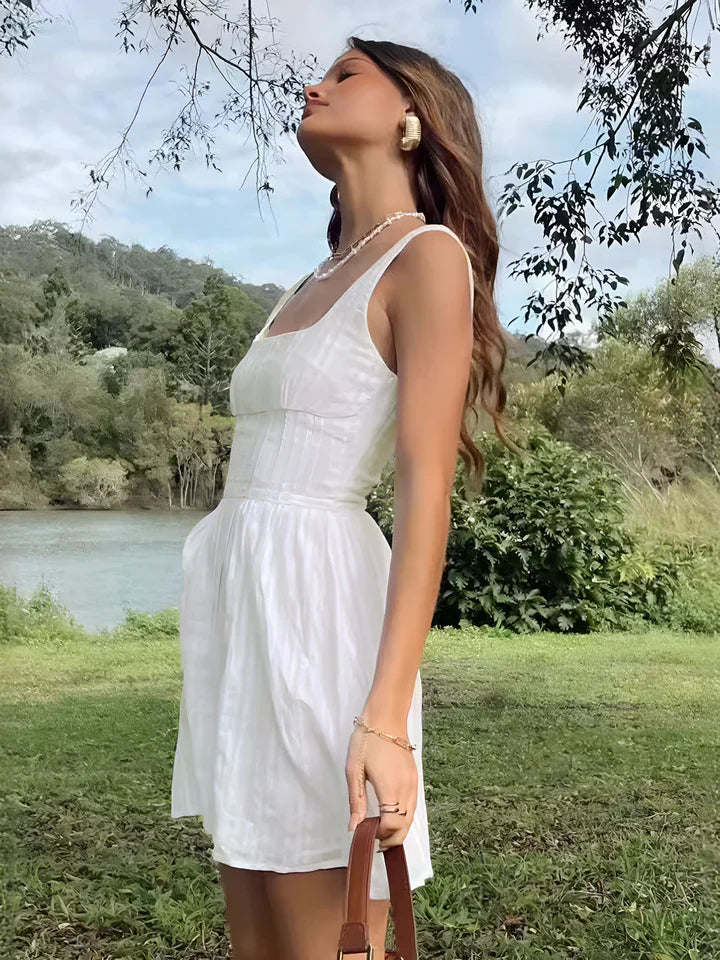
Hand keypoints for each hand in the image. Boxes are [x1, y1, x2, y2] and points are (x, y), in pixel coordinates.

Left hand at [345, 721, 417, 851]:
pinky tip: (390, 815)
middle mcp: (407, 789)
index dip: (380, 835)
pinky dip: (404, 817)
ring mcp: (414, 784)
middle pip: (405, 826)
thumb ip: (356, 801)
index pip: (392, 825)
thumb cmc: (366, 741)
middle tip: (374, 840)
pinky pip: (413, 806)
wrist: (386, 718)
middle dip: (391, 839)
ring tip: (381, 831)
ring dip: (398, 829)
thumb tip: (354, 828)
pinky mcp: (415, 778)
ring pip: (411, 818)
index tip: (366, 833)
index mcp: (390, 788)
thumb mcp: (354, 770)